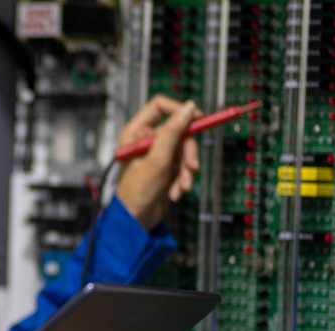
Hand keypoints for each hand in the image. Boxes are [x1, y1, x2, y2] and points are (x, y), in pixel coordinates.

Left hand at [115, 95, 202, 230]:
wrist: (137, 219)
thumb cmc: (138, 191)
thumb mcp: (158, 159)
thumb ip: (173, 132)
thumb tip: (188, 109)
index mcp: (136, 131)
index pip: (160, 106)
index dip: (180, 109)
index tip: (198, 118)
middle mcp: (145, 138)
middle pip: (178, 130)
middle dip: (187, 151)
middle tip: (192, 166)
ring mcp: (156, 152)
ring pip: (184, 148)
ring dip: (186, 169)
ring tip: (182, 186)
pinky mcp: (165, 165)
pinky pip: (183, 163)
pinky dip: (183, 177)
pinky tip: (176, 191)